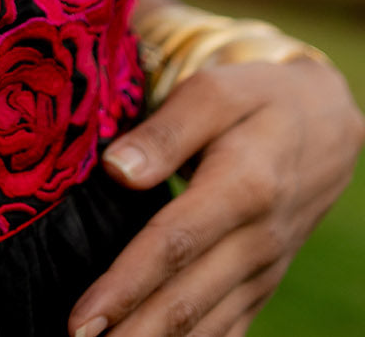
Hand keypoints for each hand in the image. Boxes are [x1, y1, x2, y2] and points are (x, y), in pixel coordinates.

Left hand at [68, 58, 364, 336]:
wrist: (326, 125)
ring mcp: (263, 269)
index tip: (81, 317)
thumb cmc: (257, 99)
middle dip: (130, 333)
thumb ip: (165, 131)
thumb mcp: (214, 92)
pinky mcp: (262, 283)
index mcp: (243, 186)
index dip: (125, 285)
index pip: (173, 245)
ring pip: (207, 325)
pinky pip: (229, 329)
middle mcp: (257, 240)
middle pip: (186, 299)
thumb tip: (117, 169)